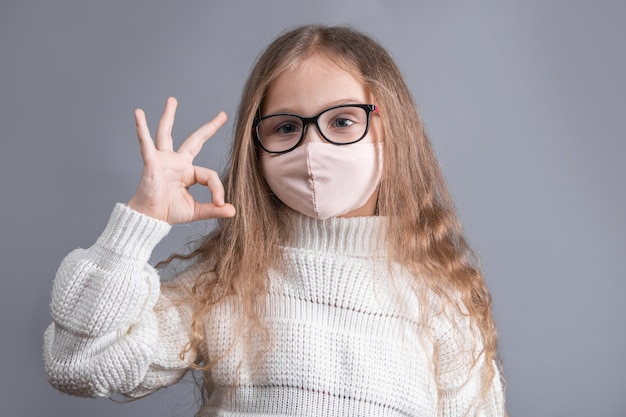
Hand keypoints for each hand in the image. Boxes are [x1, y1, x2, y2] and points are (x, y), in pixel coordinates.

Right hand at [128, 97, 235, 223]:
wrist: (149, 219)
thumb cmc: (169, 213)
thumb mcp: (196, 211)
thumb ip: (213, 209)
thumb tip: (233, 211)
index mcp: (188, 173)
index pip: (209, 175)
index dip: (217, 188)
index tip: (219, 202)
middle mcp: (177, 163)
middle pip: (195, 140)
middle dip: (209, 128)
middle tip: (222, 115)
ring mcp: (163, 160)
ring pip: (167, 134)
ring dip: (169, 116)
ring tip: (172, 100)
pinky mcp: (151, 162)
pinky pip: (146, 143)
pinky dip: (142, 128)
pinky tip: (138, 114)